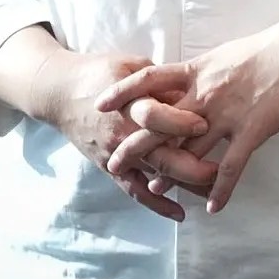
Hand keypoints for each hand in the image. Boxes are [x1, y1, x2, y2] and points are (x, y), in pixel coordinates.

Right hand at [31, 48, 218, 221]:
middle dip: (190, 164)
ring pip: (153, 175)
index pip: (155, 116)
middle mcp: (122, 134)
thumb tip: (192, 92)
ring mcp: (116, 154)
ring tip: (213, 191)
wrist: (60, 92)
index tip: (206, 123)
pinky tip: (180, 214)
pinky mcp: (110, 167)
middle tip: (219, 170)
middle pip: (159, 154)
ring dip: (183, 185)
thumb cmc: (99, 72)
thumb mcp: (130, 65)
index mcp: (127, 103)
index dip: (181, 121)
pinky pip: (135, 191)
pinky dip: (157, 204)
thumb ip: (159, 80)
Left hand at [95, 17, 278, 213]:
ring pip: (191, 149)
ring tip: (155, 189)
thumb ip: (205, 71)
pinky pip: (231, 166)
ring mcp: (227, 113)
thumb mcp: (226, 54)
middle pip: (161, 121)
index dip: (124, 92)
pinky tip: (213, 205)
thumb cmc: (269, 48)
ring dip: (172, 172)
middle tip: (114, 162)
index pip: (151, 78)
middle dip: (135, 144)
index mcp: (198, 70)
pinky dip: (221, 188)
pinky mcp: (252, 129)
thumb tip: (189, 79)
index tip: (101, 103)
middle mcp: (206, 92)